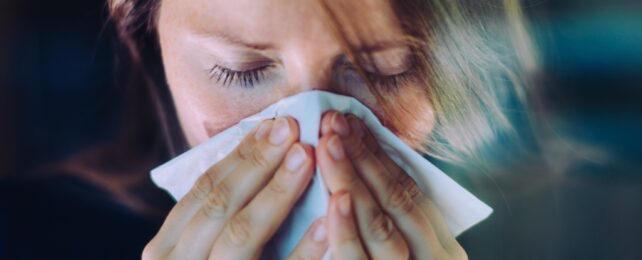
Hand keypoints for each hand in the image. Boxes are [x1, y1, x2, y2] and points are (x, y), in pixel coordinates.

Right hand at [142, 117, 318, 259]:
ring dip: (277, 192)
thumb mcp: (198, 251)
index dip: (239, 155)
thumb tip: (257, 158)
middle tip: (292, 128)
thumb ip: (216, 219)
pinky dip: (303, 250)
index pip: (204, 190)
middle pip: (220, 204)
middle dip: (258, 162)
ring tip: (307, 158)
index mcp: (165, 248)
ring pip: (241, 234)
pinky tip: (325, 225)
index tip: (273, 124)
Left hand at [302, 111, 466, 258]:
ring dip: (352, 181)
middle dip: (364, 156)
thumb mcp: (412, 248)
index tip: (352, 121)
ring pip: (380, 225)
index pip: (410, 190)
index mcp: (442, 247)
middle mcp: (432, 257)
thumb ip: (394, 217)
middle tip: (334, 121)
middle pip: (396, 200)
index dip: (379, 154)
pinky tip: (335, 199)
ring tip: (329, 144)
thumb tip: (363, 161)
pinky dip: (346, 230)